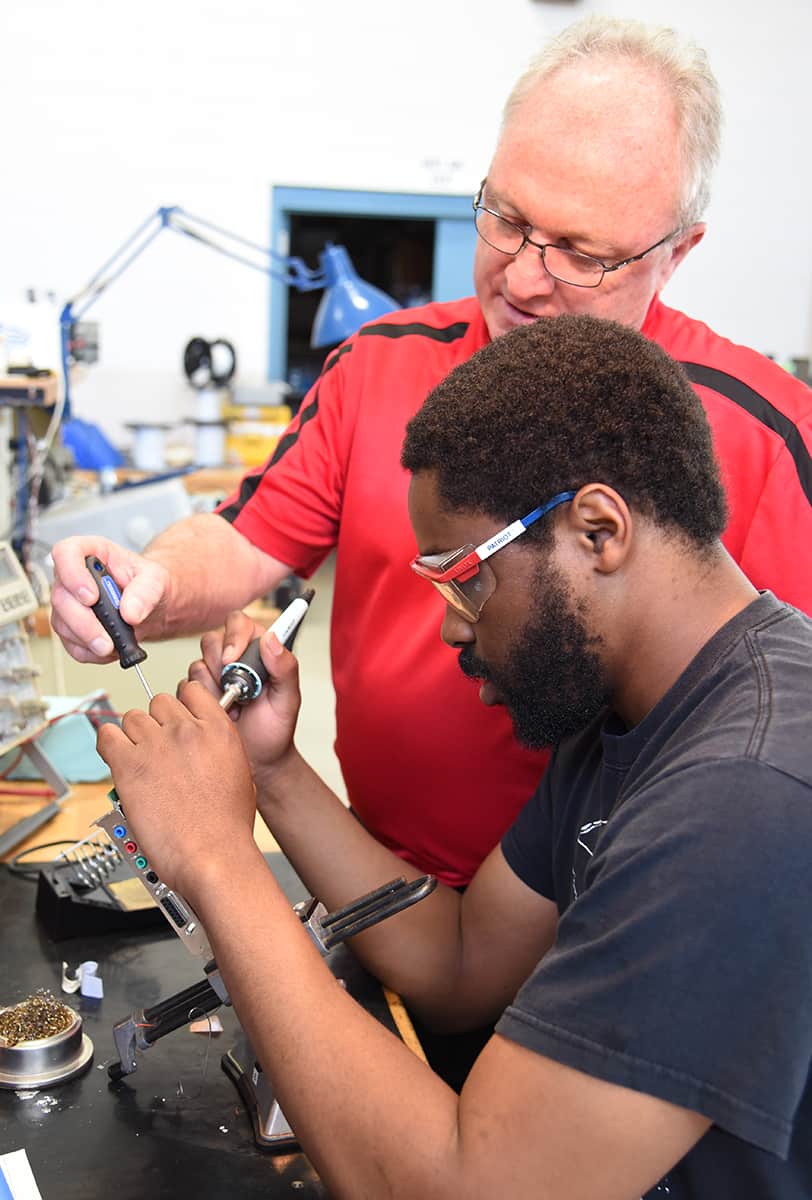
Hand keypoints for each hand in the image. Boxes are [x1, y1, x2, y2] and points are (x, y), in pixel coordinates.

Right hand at [51, 535, 168, 662]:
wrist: (151, 607)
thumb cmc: (147, 584)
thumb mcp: (156, 579)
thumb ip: (146, 591)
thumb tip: (131, 612)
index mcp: (91, 553)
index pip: (66, 553)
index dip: (72, 574)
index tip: (91, 597)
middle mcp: (73, 577)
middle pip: (61, 597)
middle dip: (83, 622)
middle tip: (106, 637)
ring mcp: (69, 604)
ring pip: (62, 624)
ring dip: (87, 640)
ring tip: (113, 645)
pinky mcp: (71, 628)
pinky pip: (71, 645)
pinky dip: (91, 652)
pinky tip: (110, 649)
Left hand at [96, 682, 258, 897]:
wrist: (212, 855)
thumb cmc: (227, 827)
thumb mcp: (240, 774)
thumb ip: (218, 748)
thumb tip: (202, 747)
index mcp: (217, 730)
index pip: (190, 690)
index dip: (179, 705)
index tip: (174, 719)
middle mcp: (186, 730)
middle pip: (158, 702)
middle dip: (156, 723)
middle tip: (157, 748)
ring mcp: (156, 744)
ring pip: (132, 717)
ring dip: (133, 736)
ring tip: (138, 761)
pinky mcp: (129, 764)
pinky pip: (106, 736)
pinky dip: (108, 745)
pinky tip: (117, 760)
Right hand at [187, 610, 302, 778]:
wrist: (258, 760)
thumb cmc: (275, 730)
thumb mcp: (288, 699)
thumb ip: (286, 668)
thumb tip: (272, 639)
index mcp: (258, 651)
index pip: (238, 622)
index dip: (233, 636)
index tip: (233, 660)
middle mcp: (234, 658)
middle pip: (212, 640)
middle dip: (220, 666)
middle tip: (234, 690)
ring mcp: (213, 675)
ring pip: (197, 664)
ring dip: (213, 687)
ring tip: (232, 706)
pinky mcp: (197, 692)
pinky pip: (186, 686)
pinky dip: (201, 701)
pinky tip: (219, 713)